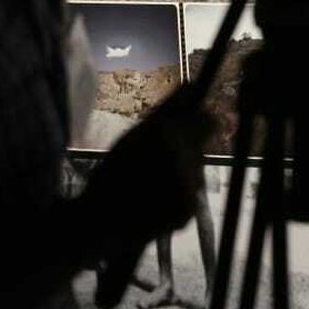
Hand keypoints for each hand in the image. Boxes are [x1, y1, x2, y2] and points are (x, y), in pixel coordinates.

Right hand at [81, 85, 211, 246]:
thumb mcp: (134, 134)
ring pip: (196, 169)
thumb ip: (168, 108)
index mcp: (167, 136)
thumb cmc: (113, 173)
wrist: (99, 224)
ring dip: (182, 170)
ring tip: (152, 181)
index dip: (199, 122)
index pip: (209, 121)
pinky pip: (191, 193)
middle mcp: (183, 161)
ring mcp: (188, 190)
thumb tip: (193, 84)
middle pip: (201, 146)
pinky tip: (155, 199)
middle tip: (159, 158)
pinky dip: (178, 193)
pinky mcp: (188, 213)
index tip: (187, 126)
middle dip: (186, 147)